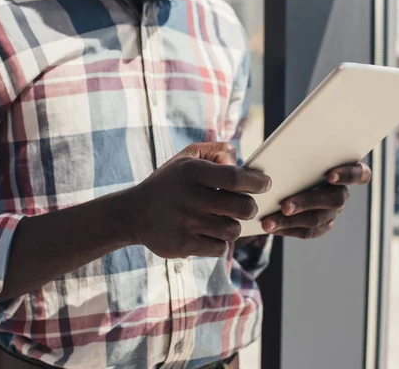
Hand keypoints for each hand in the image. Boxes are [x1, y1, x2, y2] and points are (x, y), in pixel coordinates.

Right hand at [130, 142, 270, 258]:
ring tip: (222, 220)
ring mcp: (186, 223)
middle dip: (249, 207)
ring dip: (233, 226)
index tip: (264, 184)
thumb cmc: (168, 183)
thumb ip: (215, 151)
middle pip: (242, 207)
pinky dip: (219, 242)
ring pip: (233, 230)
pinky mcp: (183, 245)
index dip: (256, 182)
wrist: (133, 213)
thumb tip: (239, 164)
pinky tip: (210, 234)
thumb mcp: (186, 157)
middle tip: (244, 206)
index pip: (235, 178)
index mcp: (191, 172)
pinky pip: (219, 248)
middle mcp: (189, 197)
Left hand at [260, 163, 371, 238]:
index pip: (360, 174)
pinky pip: (306, 232)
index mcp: (343, 171)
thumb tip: (281, 157)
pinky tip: (269, 227)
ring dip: (289, 221)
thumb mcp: (294, 155)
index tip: (330, 175)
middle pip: (334, 200)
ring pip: (316, 220)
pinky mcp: (320, 226)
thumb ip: (296, 155)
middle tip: (284, 206)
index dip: (349, 175)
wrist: (283, 179)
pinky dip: (286, 229)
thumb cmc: (292, 161)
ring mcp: (332, 212)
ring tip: (267, 222)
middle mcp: (341, 193)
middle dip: (307, 202)